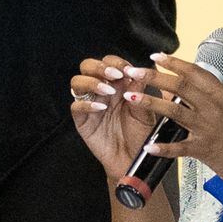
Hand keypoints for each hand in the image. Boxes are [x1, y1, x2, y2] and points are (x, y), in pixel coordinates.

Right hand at [68, 55, 162, 180]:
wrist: (135, 159)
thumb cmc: (142, 135)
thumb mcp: (146, 111)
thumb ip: (141, 91)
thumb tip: (137, 71)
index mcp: (119, 84)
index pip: (110, 62)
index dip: (116, 62)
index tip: (127, 70)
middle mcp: (102, 91)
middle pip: (88, 66)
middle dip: (99, 67)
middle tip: (113, 75)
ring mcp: (90, 104)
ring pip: (77, 82)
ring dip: (92, 82)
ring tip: (107, 91)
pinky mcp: (82, 120)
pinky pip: (76, 106)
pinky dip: (86, 104)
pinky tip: (100, 108)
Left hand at [120, 53, 222, 189]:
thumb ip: (211, 95)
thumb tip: (187, 82)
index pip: (195, 72)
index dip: (174, 63)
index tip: (156, 56)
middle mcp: (215, 108)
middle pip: (180, 86)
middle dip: (154, 77)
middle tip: (134, 71)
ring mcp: (208, 128)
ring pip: (174, 111)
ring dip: (150, 102)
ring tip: (131, 96)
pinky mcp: (203, 149)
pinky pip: (178, 147)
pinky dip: (163, 146)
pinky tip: (149, 145)